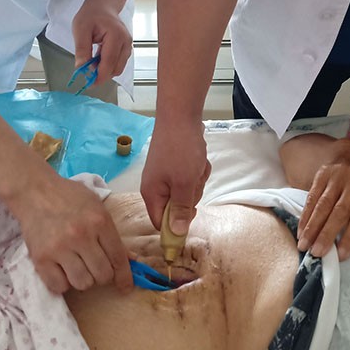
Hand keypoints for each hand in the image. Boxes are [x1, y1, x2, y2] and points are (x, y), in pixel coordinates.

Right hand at [12, 176, 132, 294]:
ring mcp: (59, 248)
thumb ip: (112, 233)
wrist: (34, 190)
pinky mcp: (40, 258)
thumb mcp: (96, 207)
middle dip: (102, 275)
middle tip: (95, 266)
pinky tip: (62, 270)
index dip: (124, 276)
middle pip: (102, 275)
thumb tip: (130, 258)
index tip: (125, 287)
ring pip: (83, 283)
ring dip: (83, 279)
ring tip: (77, 266)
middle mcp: (81, 236)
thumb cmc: (69, 197)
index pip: (118, 257)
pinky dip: (63, 283)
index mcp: (99, 221)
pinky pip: (59, 286)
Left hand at [72, 0, 131, 83]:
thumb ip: (82, 49)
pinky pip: (118, 63)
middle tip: (86, 72)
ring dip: (104, 70)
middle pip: (116, 68)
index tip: (89, 83)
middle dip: (101, 74)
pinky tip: (98, 58)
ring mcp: (128, 46)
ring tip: (91, 61)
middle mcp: (126, 42)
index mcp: (116, 35)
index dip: (100, 75)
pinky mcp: (126, 49)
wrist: (103, 6)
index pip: (110, 62)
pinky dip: (107, 65)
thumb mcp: (80, 29)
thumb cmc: (92, 15)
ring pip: (118, 68)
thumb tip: (81, 68)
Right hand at [140, 119, 210, 233]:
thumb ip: (181, 210)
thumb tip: (177, 234)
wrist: (181, 114)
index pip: (160, 223)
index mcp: (152, 194)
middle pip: (177, 208)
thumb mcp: (184, 183)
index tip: (192, 217)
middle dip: (191, 194)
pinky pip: (190, 177)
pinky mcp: (175, 165)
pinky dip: (197, 169)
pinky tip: (198, 157)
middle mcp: (156, 187)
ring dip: (197, 180)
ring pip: (187, 191)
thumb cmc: (180, 149)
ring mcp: (166, 175)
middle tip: (193, 179)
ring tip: (196, 164)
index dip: (176, 226)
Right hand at [297, 149, 349, 259]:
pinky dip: (305, 215)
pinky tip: (301, 230)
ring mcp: (336, 177)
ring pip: (323, 205)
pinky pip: (312, 196)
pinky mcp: (322, 174)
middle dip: (327, 233)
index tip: (342, 255)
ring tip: (304, 245)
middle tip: (317, 253)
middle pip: (339, 211)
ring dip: (312, 226)